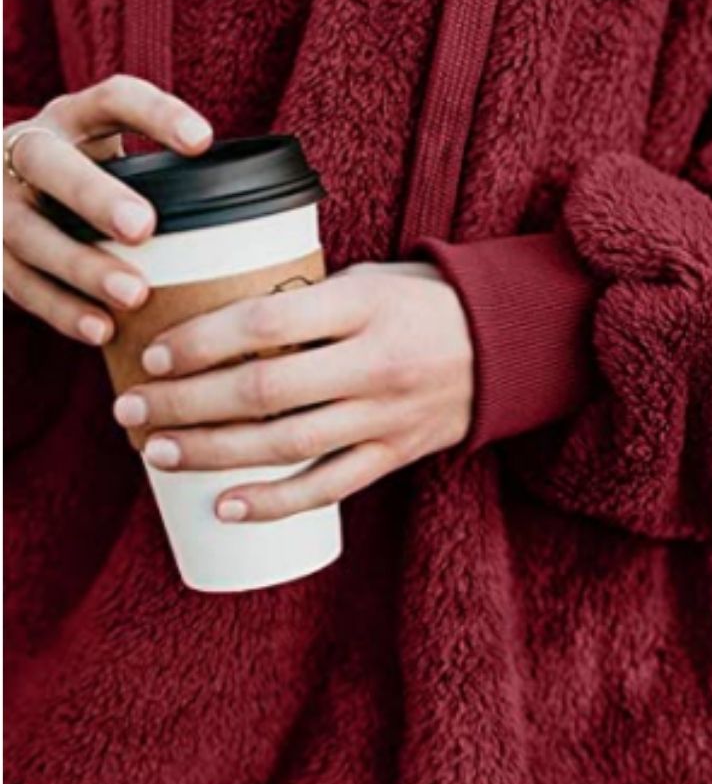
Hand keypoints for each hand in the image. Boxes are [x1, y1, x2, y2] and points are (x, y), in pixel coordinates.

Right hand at [3, 75, 212, 343]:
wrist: (10, 200)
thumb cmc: (102, 190)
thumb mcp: (129, 167)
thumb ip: (177, 183)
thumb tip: (273, 228)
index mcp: (73, 121)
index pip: (112, 99)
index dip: (155, 114)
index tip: (204, 142)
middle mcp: (27, 153)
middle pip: (51, 164)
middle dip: (95, 195)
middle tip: (144, 226)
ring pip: (29, 231)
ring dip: (82, 264)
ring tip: (134, 294)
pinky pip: (19, 283)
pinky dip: (61, 308)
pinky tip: (103, 330)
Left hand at [114, 263, 473, 521]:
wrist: (508, 344)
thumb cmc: (425, 301)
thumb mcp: (371, 278)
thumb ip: (306, 300)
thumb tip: (220, 321)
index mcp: (365, 306)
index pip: (266, 321)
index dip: (200, 341)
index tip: (153, 354)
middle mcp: (376, 363)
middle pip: (264, 390)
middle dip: (186, 403)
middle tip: (131, 409)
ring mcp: (388, 416)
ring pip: (287, 445)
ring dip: (212, 452)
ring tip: (156, 451)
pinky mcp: (397, 454)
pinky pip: (330, 487)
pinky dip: (275, 502)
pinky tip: (224, 504)